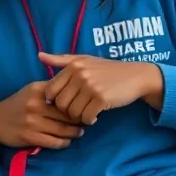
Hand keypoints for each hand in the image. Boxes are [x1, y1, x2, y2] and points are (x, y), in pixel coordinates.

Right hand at [0, 81, 83, 157]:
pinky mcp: (30, 137)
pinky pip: (54, 142)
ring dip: (74, 132)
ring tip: (80, 131)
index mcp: (38, 90)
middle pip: (66, 113)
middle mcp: (35, 104)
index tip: (85, 105)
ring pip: (62, 129)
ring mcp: (32, 122)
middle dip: (79, 118)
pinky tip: (67, 141)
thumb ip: (51, 88)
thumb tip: (76, 87)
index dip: (77, 100)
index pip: (65, 94)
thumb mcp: (31, 90)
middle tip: (87, 121)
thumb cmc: (18, 104)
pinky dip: (64, 142)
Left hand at [39, 52, 161, 124]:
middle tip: (78, 110)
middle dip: (67, 111)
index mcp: (72, 65)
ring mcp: (90, 87)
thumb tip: (39, 56)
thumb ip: (61, 59)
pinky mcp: (101, 99)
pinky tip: (95, 115)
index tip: (67, 102)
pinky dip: (89, 120)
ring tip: (87, 112)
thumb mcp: (84, 60)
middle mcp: (79, 75)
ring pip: (72, 113)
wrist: (135, 76)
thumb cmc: (107, 69)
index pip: (50, 91)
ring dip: (79, 117)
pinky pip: (86, 117)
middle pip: (60, 104)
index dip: (55, 101)